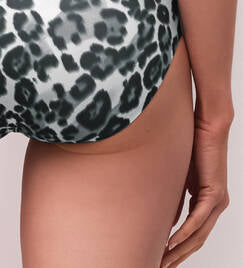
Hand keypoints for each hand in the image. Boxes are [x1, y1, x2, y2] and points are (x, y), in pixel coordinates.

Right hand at [160, 100, 232, 267]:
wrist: (208, 126)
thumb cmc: (193, 144)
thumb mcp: (180, 174)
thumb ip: (175, 194)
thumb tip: (163, 210)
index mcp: (208, 201)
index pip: (193, 232)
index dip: (178, 248)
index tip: (161, 256)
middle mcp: (216, 205)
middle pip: (196, 240)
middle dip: (177, 256)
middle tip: (160, 266)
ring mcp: (217, 201)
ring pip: (198, 235)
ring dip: (179, 250)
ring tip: (163, 261)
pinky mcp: (214, 193)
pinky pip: (198, 220)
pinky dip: (184, 233)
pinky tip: (171, 243)